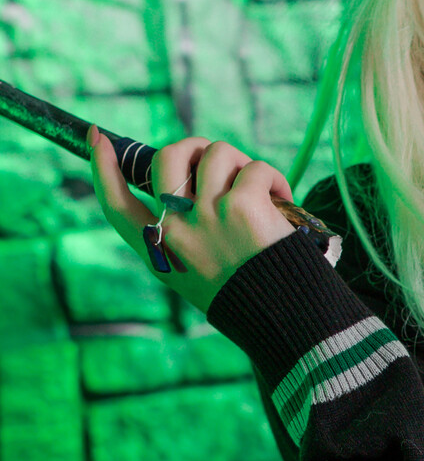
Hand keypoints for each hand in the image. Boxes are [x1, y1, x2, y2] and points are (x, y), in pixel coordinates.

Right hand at [89, 130, 296, 315]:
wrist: (286, 321)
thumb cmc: (249, 296)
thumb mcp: (199, 273)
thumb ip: (186, 233)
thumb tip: (194, 181)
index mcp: (160, 251)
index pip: (117, 206)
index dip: (103, 169)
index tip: (99, 140)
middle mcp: (176, 231)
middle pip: (168, 156)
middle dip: (197, 147)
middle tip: (223, 164)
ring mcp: (207, 215)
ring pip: (217, 152)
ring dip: (241, 163)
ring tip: (261, 190)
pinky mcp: (242, 206)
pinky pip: (255, 168)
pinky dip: (273, 179)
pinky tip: (281, 200)